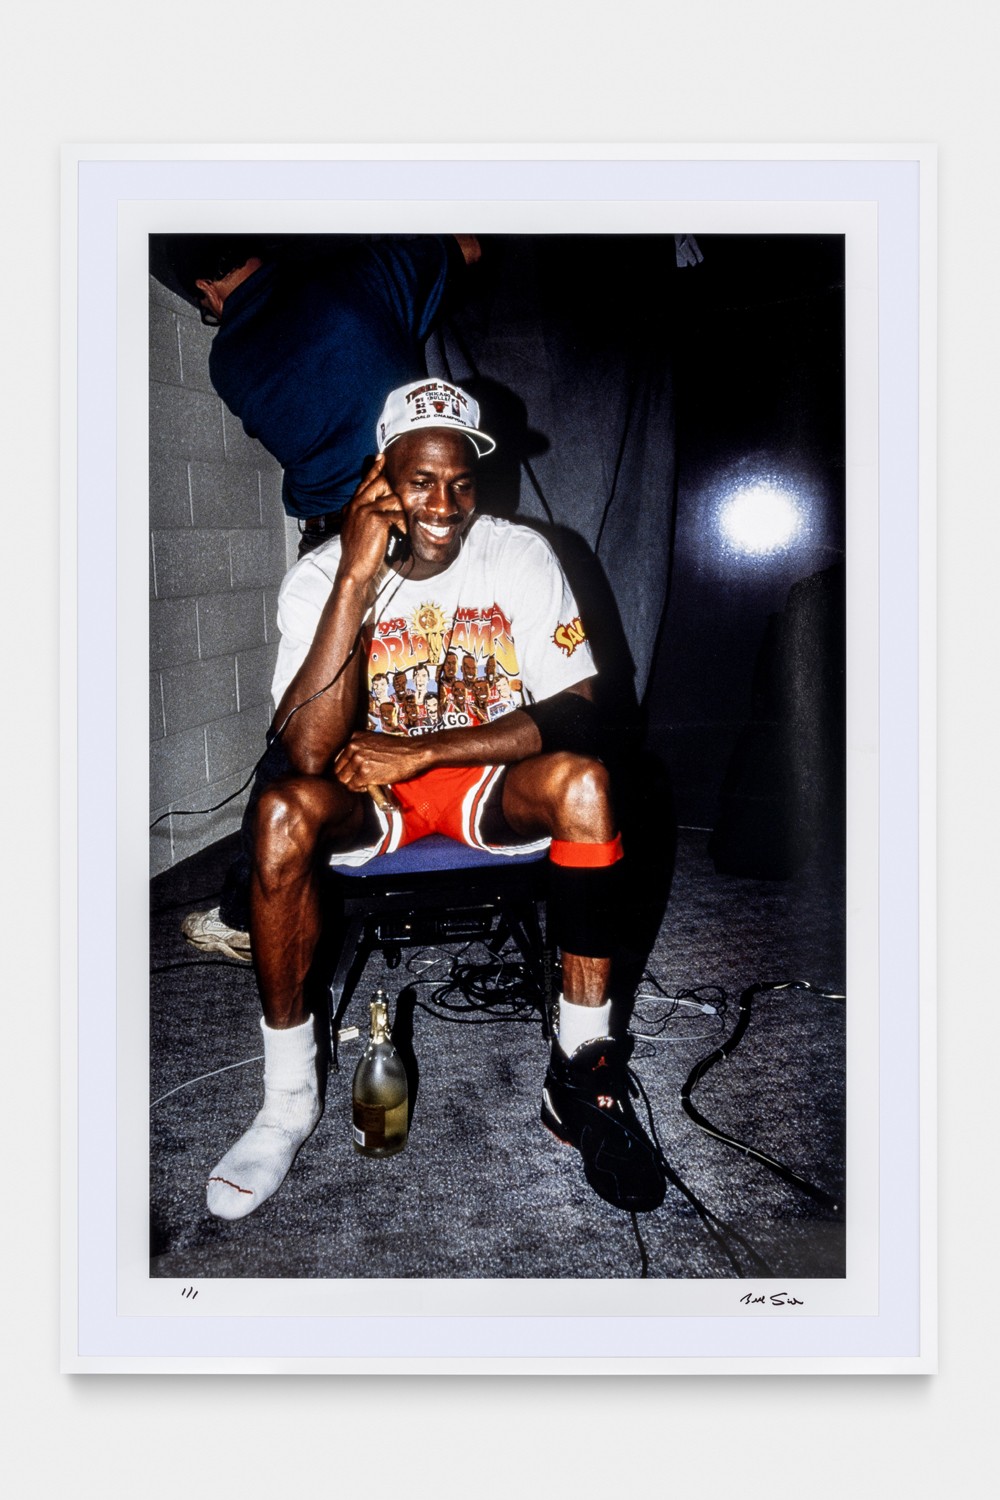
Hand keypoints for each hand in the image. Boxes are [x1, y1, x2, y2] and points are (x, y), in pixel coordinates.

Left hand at [332, 730, 431, 791]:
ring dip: (353, 784)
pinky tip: (370, 785)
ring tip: (365, 783)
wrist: (413, 752)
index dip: (345, 768)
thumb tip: (348, 764)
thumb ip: (359, 747)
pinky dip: (360, 789)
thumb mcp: (373, 740)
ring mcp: (358, 760)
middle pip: (338, 770)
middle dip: (347, 777)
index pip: (338, 758)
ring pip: (343, 780)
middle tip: (359, 780)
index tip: (353, 773)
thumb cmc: (396, 748)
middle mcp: (353, 747)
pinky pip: (353, 786)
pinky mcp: (365, 773)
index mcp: (354, 738)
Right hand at [337, 454, 406, 586]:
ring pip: (395, 500)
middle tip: (399, 502)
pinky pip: (399, 515)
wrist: (355, 571)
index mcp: (351, 507)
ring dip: (401, 516)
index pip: (365, 482)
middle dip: (393, 491)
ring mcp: (366, 510)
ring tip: (397, 531)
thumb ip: (362, 515)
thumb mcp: (356, 530)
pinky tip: (398, 537)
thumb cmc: (359, 555)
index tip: (381, 457)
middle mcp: (357, 505)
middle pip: (381, 483)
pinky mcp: (377, 518)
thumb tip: (379, 505)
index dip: (374, 469)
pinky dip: (402, 528)